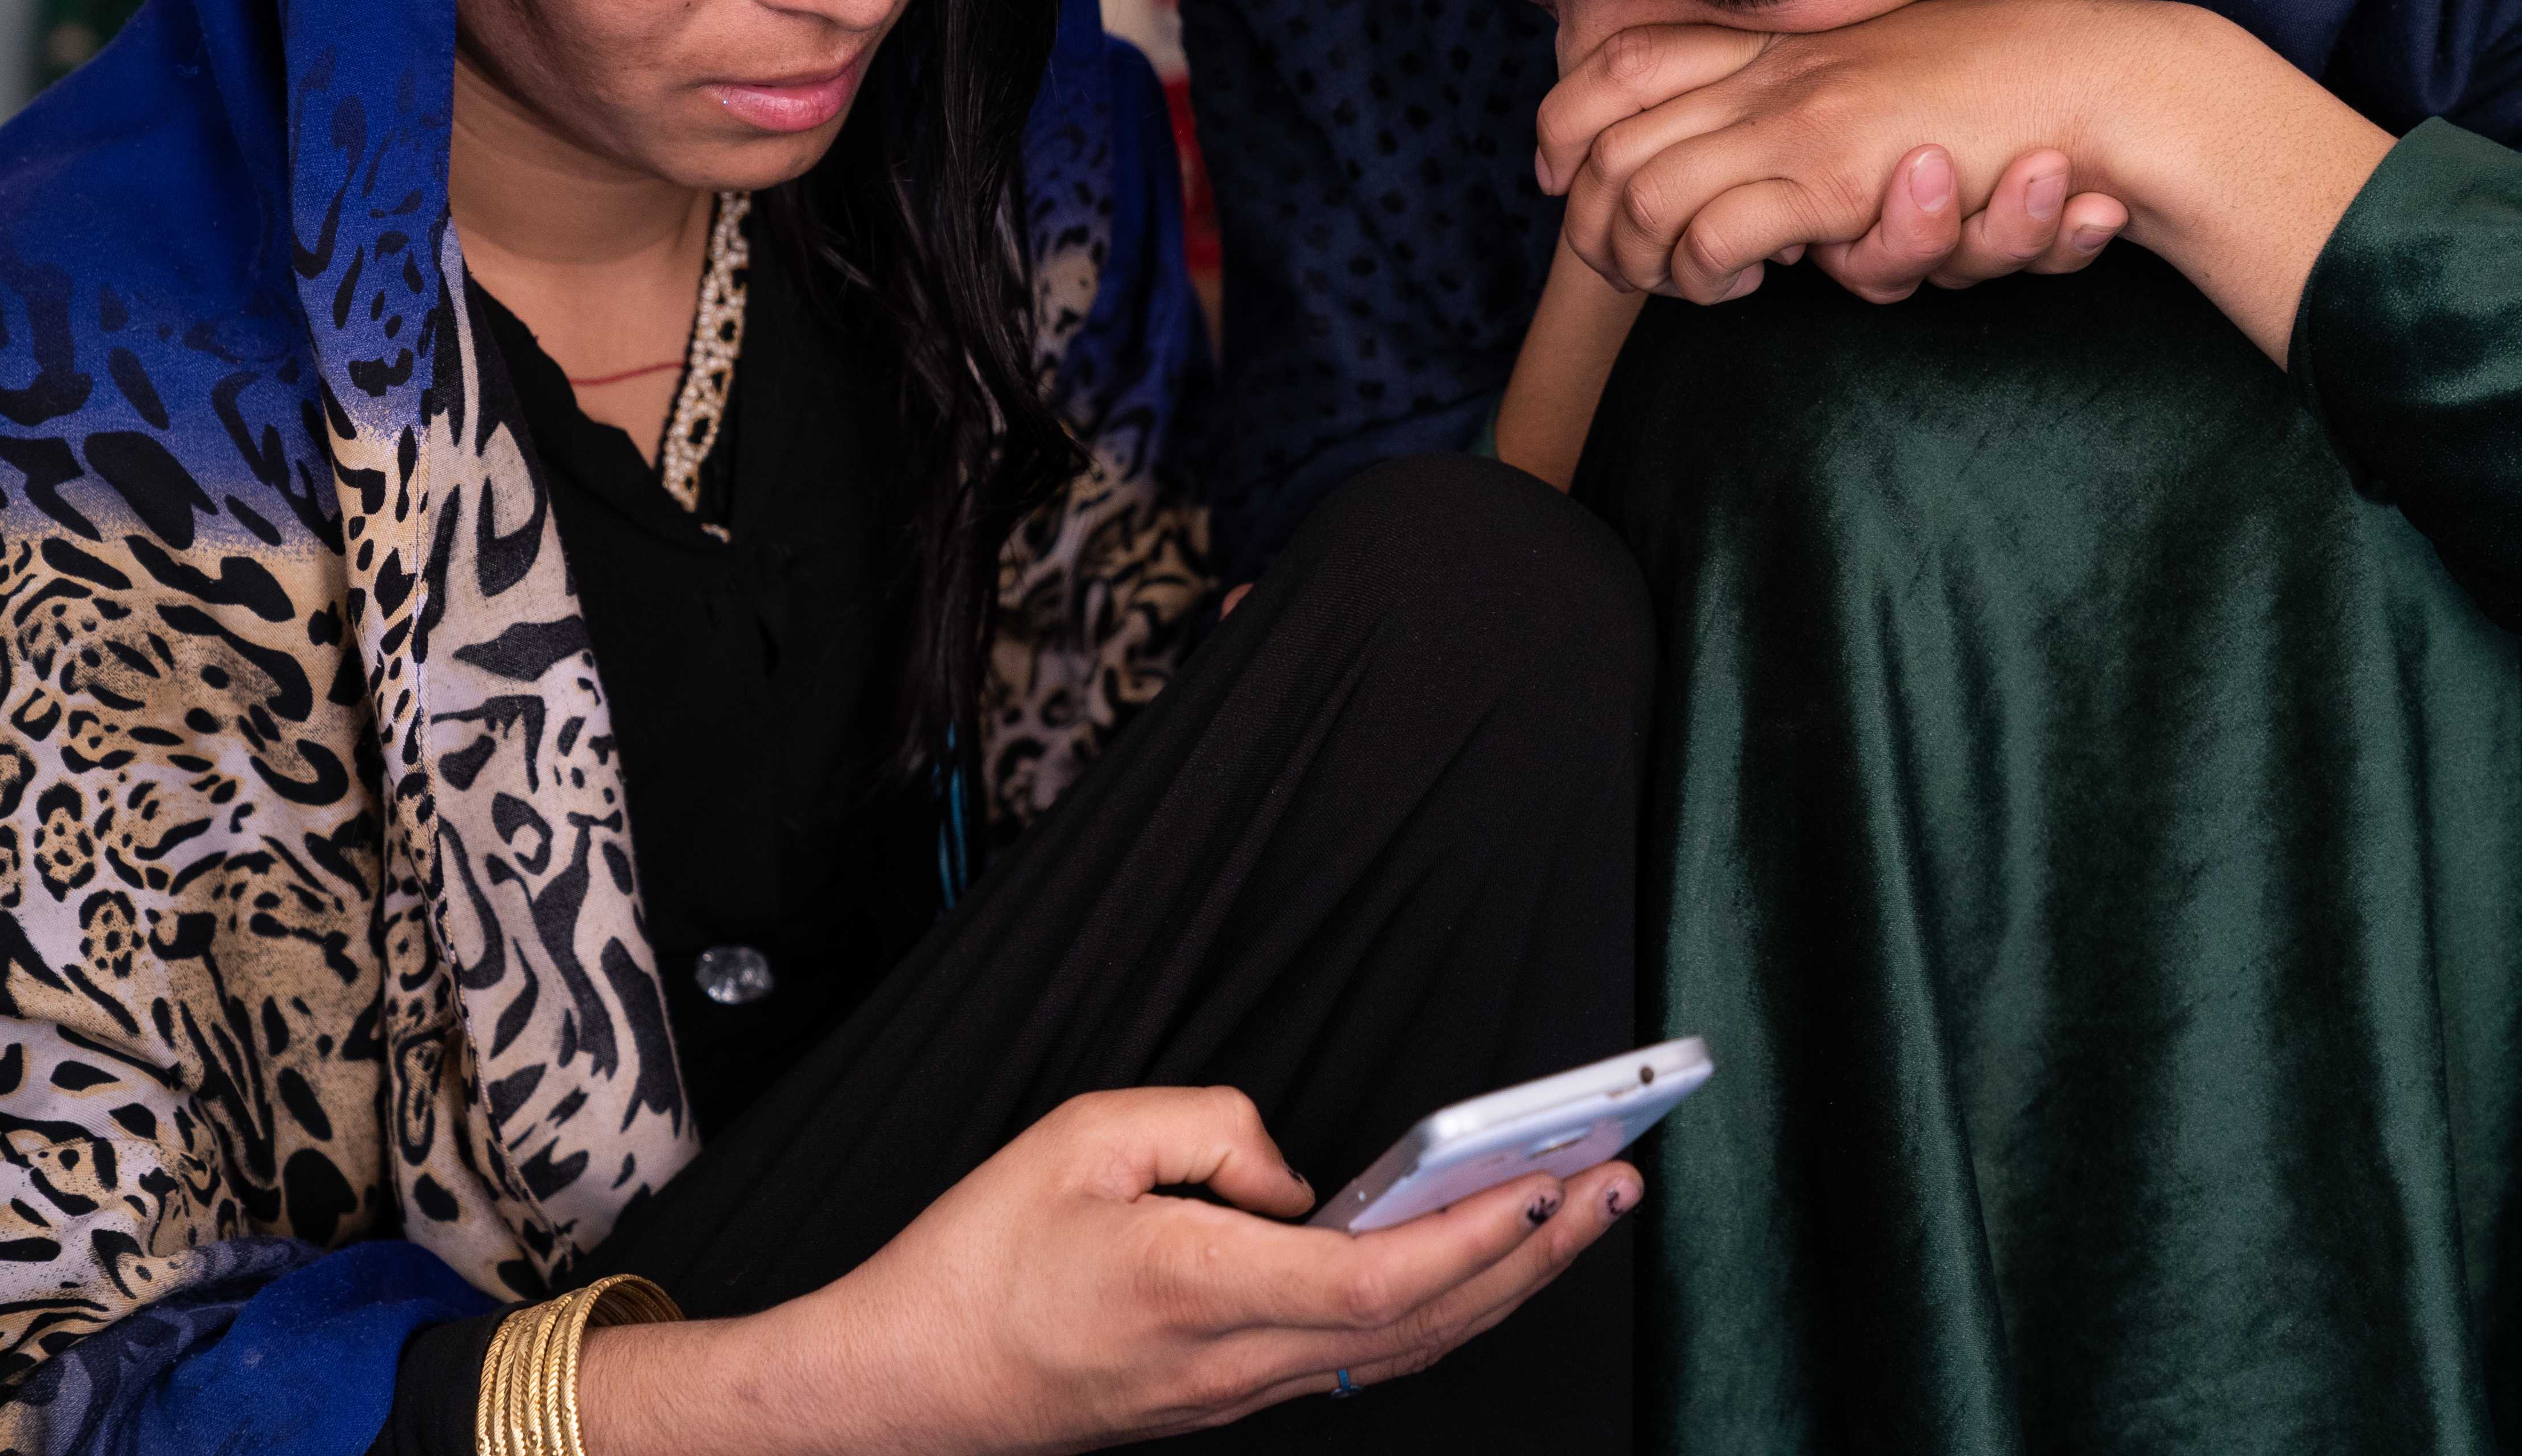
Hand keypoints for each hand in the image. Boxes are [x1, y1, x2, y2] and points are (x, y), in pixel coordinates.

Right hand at [575, 1086, 1637, 1455]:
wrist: (907, 1384)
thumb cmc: (975, 1263)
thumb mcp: (1078, 1136)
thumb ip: (1207, 1127)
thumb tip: (1296, 1170)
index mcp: (1196, 1286)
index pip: (1374, 1279)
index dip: (1473, 1237)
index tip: (1545, 1184)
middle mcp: (1234, 1357)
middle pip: (1423, 1322)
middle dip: (1536, 1254)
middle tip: (1614, 1184)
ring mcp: (1237, 1390)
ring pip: (1406, 1347)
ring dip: (1504, 1283)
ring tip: (1575, 1215)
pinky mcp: (1228, 1394)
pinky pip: (1363, 1355)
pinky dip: (1442, 1310)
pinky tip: (1477, 1267)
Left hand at [1533, 6, 2137, 306]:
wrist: (2088, 74)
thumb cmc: (1996, 96)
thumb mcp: (1882, 89)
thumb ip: (1819, 112)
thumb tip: (1769, 170)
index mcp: (1777, 49)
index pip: (1622, 63)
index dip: (1564, 123)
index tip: (1560, 178)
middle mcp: (1769, 73)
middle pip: (1603, 137)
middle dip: (1588, 220)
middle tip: (1622, 269)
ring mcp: (1796, 117)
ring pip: (1640, 192)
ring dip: (1641, 258)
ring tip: (1685, 284)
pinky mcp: (1833, 173)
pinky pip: (1714, 233)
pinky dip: (1706, 273)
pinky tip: (1749, 282)